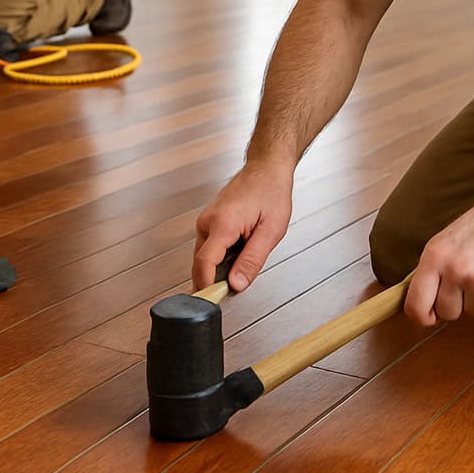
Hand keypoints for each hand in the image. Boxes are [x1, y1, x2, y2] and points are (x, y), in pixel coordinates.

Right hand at [192, 161, 294, 291]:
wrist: (266, 169)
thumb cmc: (271, 193)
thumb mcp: (271, 231)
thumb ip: (252, 260)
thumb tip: (237, 285)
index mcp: (222, 223)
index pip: (203, 263)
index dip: (205, 287)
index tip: (210, 303)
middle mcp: (208, 222)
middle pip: (202, 264)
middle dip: (218, 278)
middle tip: (243, 279)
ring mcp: (206, 221)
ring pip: (206, 257)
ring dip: (222, 265)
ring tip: (248, 249)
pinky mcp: (208, 222)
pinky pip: (210, 248)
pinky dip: (223, 255)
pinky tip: (241, 244)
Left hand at [404, 187, 473, 325]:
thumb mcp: (446, 240)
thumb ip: (433, 269)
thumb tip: (421, 299)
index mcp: (434, 257)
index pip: (415, 304)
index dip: (422, 316)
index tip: (430, 317)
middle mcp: (454, 270)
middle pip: (446, 313)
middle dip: (456, 306)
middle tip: (466, 286)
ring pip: (473, 312)